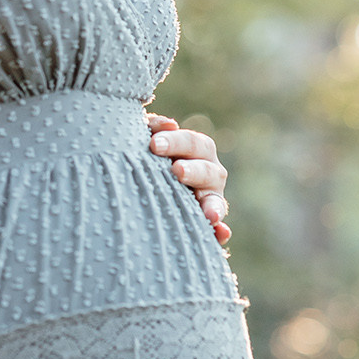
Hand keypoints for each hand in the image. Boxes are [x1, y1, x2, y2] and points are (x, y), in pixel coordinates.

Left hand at [146, 114, 230, 242]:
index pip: (191, 143)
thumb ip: (154, 127)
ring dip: (214, 205)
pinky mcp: (207, 221)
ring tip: (208, 214)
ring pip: (216, 199)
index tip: (154, 144)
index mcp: (196, 149)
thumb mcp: (146, 139)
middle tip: (176, 171)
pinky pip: (218, 229)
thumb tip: (169, 124)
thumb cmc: (143, 155)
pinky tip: (220, 234)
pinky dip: (220, 232)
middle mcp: (208, 172)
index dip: (175, 142)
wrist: (138, 184)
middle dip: (193, 170)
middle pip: (206, 170)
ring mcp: (210, 198)